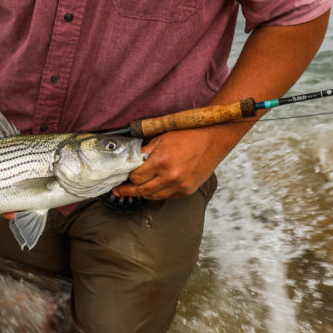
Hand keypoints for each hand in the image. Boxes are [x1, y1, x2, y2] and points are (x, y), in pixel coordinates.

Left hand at [113, 128, 230, 200]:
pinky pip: (166, 196)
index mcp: (161, 162)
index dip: (127, 177)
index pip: (136, 177)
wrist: (212, 140)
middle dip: (128, 190)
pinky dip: (158, 193)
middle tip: (119, 191)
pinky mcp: (187, 191)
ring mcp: (180, 186)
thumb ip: (144, 151)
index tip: (123, 177)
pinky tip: (154, 187)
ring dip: (142, 193)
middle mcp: (170, 177)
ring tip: (134, 190)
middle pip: (141, 190)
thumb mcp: (161, 138)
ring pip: (153, 196)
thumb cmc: (188, 136)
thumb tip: (130, 161)